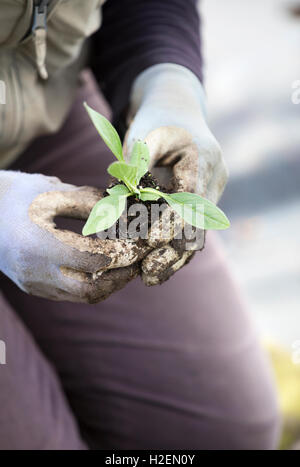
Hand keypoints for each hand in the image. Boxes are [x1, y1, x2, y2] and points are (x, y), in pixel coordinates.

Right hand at [0, 172, 147, 302]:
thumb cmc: (19, 195)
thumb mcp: (54, 192)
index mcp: (37, 244)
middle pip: (91, 290)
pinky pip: (72, 293)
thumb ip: (92, 203)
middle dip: (122, 277)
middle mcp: (34, 272)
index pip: (93, 259)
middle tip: (139, 259)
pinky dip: (94, 282)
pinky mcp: (36, 288)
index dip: (122, 252)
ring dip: (110, 282)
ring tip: (127, 263)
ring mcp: (34, 285)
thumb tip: (128, 213)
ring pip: (84, 296)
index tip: (140, 241)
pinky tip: (105, 265)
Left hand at [125, 64, 227, 284]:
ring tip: (151, 277)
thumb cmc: (155, 120)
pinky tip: (158, 265)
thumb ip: (135, 166)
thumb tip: (123, 201)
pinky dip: (176, 246)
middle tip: (147, 274)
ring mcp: (213, 189)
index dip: (170, 226)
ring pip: (198, 231)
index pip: (190, 201)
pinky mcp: (205, 199)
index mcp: (203, 157)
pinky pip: (193, 227)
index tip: (147, 246)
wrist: (176, 109)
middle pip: (198, 223)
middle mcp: (214, 176)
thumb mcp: (142, 135)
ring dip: (175, 256)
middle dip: (173, 251)